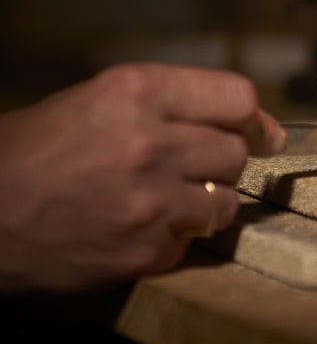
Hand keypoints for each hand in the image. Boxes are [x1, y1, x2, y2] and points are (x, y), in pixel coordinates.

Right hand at [0, 63, 285, 292]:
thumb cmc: (30, 150)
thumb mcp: (95, 100)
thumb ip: (172, 105)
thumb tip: (258, 124)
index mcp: (135, 92)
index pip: (236, 97)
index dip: (250, 118)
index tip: (257, 132)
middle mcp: (150, 143)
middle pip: (236, 153)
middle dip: (221, 162)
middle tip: (189, 167)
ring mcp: (149, 202)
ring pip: (224, 204)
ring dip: (204, 204)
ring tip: (163, 199)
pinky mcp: (142, 252)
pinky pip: (190, 245)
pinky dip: (172, 240)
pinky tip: (137, 228)